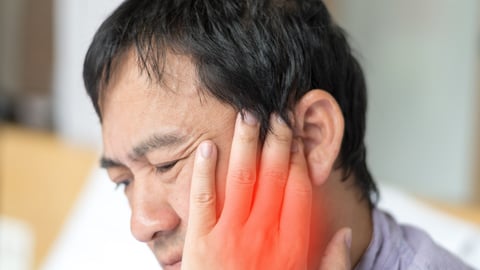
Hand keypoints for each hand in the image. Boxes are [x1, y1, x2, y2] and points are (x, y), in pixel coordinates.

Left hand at [182, 112, 350, 268]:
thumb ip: (332, 264)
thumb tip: (347, 233)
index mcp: (291, 243)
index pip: (300, 189)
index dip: (300, 158)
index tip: (299, 134)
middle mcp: (263, 233)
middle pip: (273, 175)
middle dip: (276, 140)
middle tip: (276, 110)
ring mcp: (230, 236)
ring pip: (240, 178)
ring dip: (245, 144)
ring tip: (247, 114)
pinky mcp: (200, 243)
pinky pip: (202, 199)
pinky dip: (203, 171)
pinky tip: (206, 146)